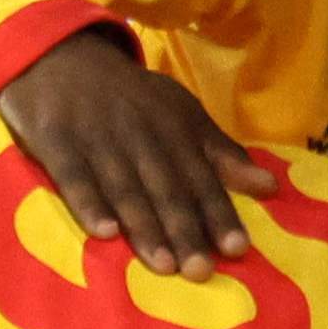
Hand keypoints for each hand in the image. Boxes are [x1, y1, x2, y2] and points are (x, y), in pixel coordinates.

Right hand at [0, 24, 275, 264]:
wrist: (62, 57)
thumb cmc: (131, 98)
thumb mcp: (181, 114)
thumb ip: (222, 154)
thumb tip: (270, 187)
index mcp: (175, 128)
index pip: (202, 177)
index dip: (219, 213)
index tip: (237, 249)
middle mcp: (141, 134)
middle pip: (166, 188)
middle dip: (185, 229)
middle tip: (201, 271)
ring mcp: (98, 137)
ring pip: (126, 187)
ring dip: (145, 226)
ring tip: (163, 265)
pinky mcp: (56, 140)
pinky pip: (74, 176)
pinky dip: (89, 203)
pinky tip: (104, 233)